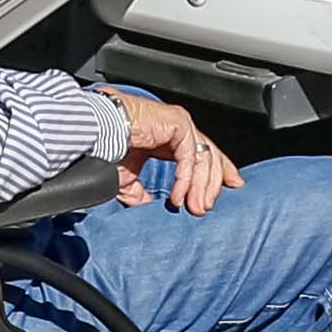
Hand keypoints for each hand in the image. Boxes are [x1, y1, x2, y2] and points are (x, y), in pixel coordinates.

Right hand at [107, 87, 239, 215]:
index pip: (202, 153)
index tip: (233, 186)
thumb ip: (142, 192)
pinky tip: (179, 196)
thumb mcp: (128, 178)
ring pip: (203, 157)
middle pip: (209, 155)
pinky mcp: (178, 123)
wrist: (97, 132)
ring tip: (196, 208)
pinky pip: (190, 155)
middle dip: (213, 183)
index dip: (219, 171)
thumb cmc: (107, 147)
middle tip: (206, 207)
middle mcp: (178, 128)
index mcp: (169, 136)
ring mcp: (180, 124)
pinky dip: (186, 178)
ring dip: (202, 186)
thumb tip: (150, 208)